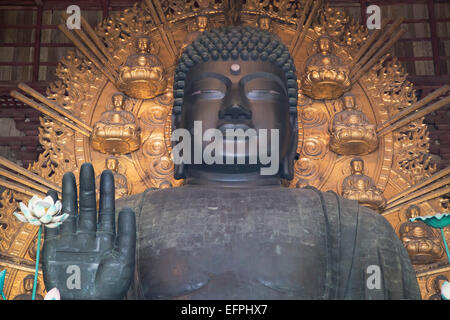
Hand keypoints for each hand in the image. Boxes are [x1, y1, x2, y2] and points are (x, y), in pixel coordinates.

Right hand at [42, 163, 135, 299]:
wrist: (89, 302)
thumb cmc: (111, 285)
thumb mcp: (124, 258)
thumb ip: (126, 233)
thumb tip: (127, 209)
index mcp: (107, 236)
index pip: (106, 208)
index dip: (106, 191)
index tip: (106, 173)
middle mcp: (89, 234)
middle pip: (87, 205)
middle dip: (87, 186)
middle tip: (86, 166)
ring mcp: (72, 239)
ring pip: (70, 211)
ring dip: (69, 193)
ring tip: (69, 174)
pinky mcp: (55, 247)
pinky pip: (53, 225)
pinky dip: (51, 211)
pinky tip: (52, 195)